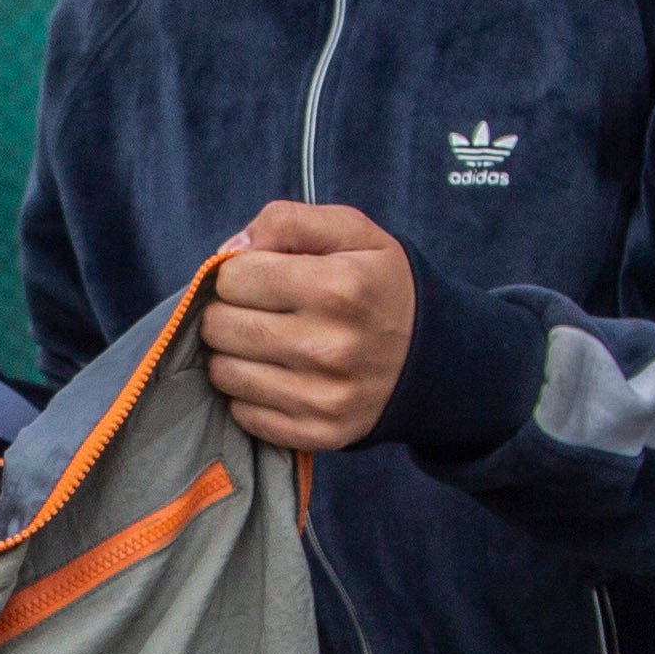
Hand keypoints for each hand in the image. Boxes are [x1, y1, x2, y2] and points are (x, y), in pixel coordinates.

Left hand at [204, 203, 416, 452]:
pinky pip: (244, 415)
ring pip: (223, 373)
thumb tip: (229, 252)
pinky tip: (274, 376)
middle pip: (220, 327)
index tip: (258, 277)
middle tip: (253, 311)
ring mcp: (325, 396)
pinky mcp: (320, 432)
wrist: (434, 354)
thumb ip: (286, 221)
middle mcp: (329, 347)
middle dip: (225, 312)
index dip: (236, 272)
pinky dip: (248, 395)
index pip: (232, 278)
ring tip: (262, 343)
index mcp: (336, 288)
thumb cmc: (379, 285)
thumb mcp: (351, 231)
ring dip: (231, 355)